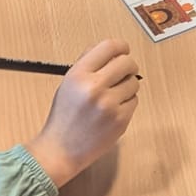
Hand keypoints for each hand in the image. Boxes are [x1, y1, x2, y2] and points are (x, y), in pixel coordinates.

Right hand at [27, 39, 140, 183]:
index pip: (109, 47)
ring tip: (113, 96)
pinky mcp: (120, 120)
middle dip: (128, 65)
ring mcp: (109, 105)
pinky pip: (134, 101)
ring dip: (127, 86)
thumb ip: (87, 64)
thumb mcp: (68, 83)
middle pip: (127, 62)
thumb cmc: (64, 115)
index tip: (123, 50)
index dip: (121, 46)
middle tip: (123, 72)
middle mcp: (94, 87)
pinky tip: (113, 110)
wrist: (61, 149)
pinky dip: (127, 102)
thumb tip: (112, 50)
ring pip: (134, 82)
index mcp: (78, 74)